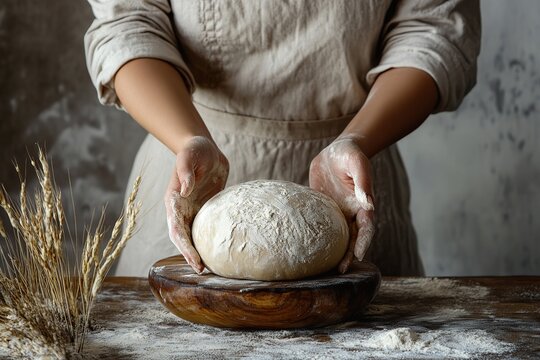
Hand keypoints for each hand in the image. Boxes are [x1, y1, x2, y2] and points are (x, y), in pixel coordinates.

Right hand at [164, 136, 228, 272]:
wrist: (204, 147)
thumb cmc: (194, 150)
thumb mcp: (188, 157)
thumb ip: (185, 172)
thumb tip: (185, 190)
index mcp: (174, 201)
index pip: (176, 229)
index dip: (184, 246)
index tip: (195, 260)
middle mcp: (182, 209)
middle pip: (184, 238)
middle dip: (191, 255)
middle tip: (204, 271)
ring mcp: (194, 210)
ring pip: (195, 236)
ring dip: (200, 251)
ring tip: (213, 268)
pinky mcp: (206, 208)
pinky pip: (208, 227)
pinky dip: (211, 239)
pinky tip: (223, 249)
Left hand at [309, 136, 374, 272]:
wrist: (336, 150)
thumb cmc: (351, 154)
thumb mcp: (357, 163)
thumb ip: (363, 182)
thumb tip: (369, 202)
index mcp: (362, 204)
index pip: (366, 227)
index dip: (363, 242)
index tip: (359, 255)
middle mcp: (350, 212)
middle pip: (352, 238)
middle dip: (348, 255)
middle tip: (340, 270)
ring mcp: (336, 212)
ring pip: (336, 236)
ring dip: (333, 251)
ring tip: (324, 267)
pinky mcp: (322, 209)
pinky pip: (319, 226)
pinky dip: (316, 238)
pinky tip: (306, 248)